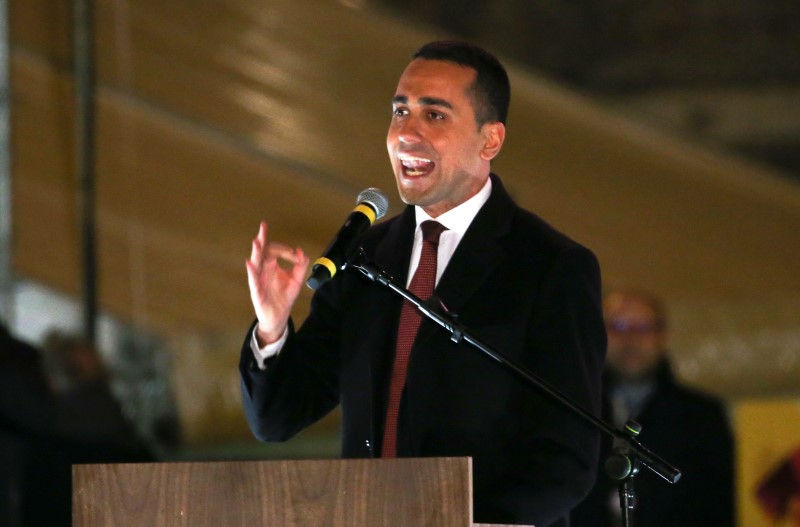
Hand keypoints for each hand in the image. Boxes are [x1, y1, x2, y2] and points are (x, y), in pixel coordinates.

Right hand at [245, 221, 309, 345]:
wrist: (279, 316)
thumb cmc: (284, 297)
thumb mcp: (296, 280)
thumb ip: (300, 266)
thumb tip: (301, 252)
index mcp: (272, 265)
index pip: (275, 250)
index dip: (285, 250)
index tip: (295, 255)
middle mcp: (263, 269)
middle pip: (261, 251)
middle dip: (263, 238)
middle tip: (263, 226)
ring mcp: (258, 279)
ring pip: (255, 262)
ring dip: (256, 252)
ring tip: (257, 241)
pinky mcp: (256, 290)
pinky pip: (253, 280)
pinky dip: (251, 272)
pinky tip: (250, 263)